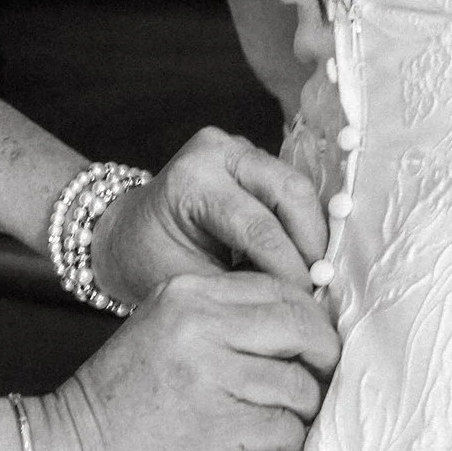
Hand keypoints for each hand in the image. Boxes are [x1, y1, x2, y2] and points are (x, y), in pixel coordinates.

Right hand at [32, 267, 340, 450]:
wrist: (70, 448)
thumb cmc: (120, 397)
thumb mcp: (163, 329)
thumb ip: (221, 319)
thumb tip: (298, 328)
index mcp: (187, 292)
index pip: (279, 288)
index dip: (310, 318)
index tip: (313, 343)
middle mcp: (199, 324)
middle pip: (301, 326)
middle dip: (323, 356)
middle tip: (321, 378)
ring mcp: (209, 375)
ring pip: (298, 383)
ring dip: (304, 407)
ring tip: (287, 417)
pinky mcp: (218, 426)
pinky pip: (284, 427)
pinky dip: (288, 439)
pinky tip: (269, 442)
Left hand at [91, 129, 330, 300]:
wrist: (130, 235)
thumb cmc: (150, 261)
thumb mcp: (190, 282)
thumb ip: (241, 287)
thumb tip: (298, 301)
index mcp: (191, 180)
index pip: (257, 226)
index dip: (289, 268)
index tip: (305, 303)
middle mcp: (217, 151)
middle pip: (289, 191)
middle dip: (311, 243)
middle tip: (321, 285)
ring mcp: (238, 148)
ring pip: (298, 187)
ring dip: (312, 233)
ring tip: (317, 274)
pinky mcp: (254, 157)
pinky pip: (292, 189)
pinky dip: (303, 223)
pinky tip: (308, 257)